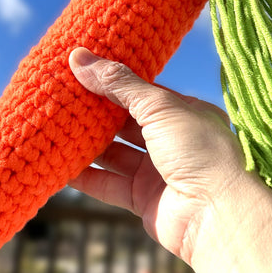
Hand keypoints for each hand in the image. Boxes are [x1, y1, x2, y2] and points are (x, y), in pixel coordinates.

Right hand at [68, 47, 246, 262]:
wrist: (217, 215)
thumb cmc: (198, 151)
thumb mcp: (159, 106)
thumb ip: (118, 84)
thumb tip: (79, 57)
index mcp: (183, 113)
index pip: (140, 92)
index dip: (110, 83)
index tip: (79, 72)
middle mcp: (171, 141)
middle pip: (124, 124)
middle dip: (94, 114)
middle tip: (60, 99)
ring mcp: (157, 171)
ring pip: (114, 155)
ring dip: (86, 146)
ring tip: (54, 130)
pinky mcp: (143, 199)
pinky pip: (108, 185)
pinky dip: (86, 178)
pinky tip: (61, 167)